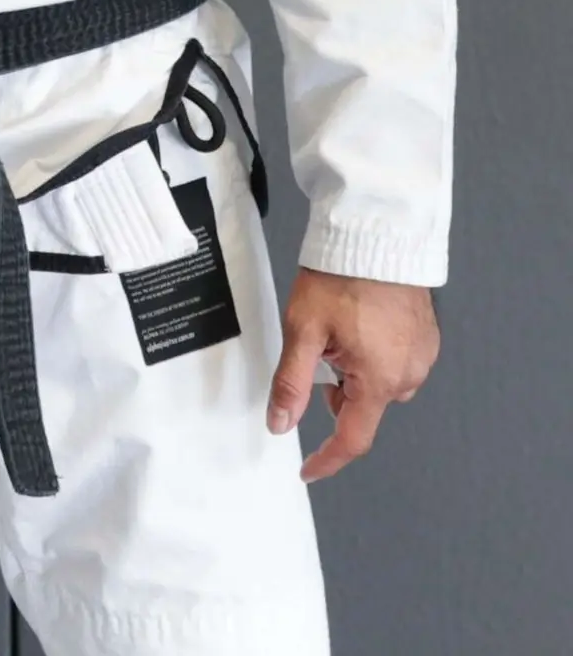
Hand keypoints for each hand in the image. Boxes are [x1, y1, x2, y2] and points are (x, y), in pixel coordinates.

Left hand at [267, 268, 439, 482]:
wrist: (377, 237)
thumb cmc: (340, 278)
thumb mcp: (303, 329)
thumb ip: (291, 382)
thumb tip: (280, 424)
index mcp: (378, 380)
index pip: (353, 438)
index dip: (328, 458)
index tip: (308, 470)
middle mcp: (408, 376)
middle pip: (362, 404)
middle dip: (334, 389)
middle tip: (317, 348)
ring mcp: (422, 357)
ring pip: (377, 383)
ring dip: (354, 370)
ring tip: (340, 327)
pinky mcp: (427, 339)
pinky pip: (394, 362)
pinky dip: (373, 353)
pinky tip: (361, 322)